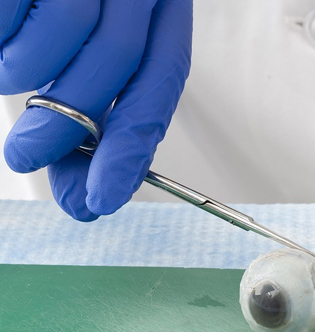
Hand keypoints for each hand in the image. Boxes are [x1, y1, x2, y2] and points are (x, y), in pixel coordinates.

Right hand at [1, 0, 191, 220]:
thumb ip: (90, 118)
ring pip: (66, 31)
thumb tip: (81, 195)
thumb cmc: (52, 8)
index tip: (105, 194)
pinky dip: (0, 39)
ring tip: (8, 74)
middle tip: (27, 157)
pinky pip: (10, 15)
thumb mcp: (88, 54)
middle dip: (71, 122)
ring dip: (24, 74)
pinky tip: (1, 31)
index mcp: (160, 4)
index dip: (135, 142)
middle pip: (119, 57)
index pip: (164, 77)